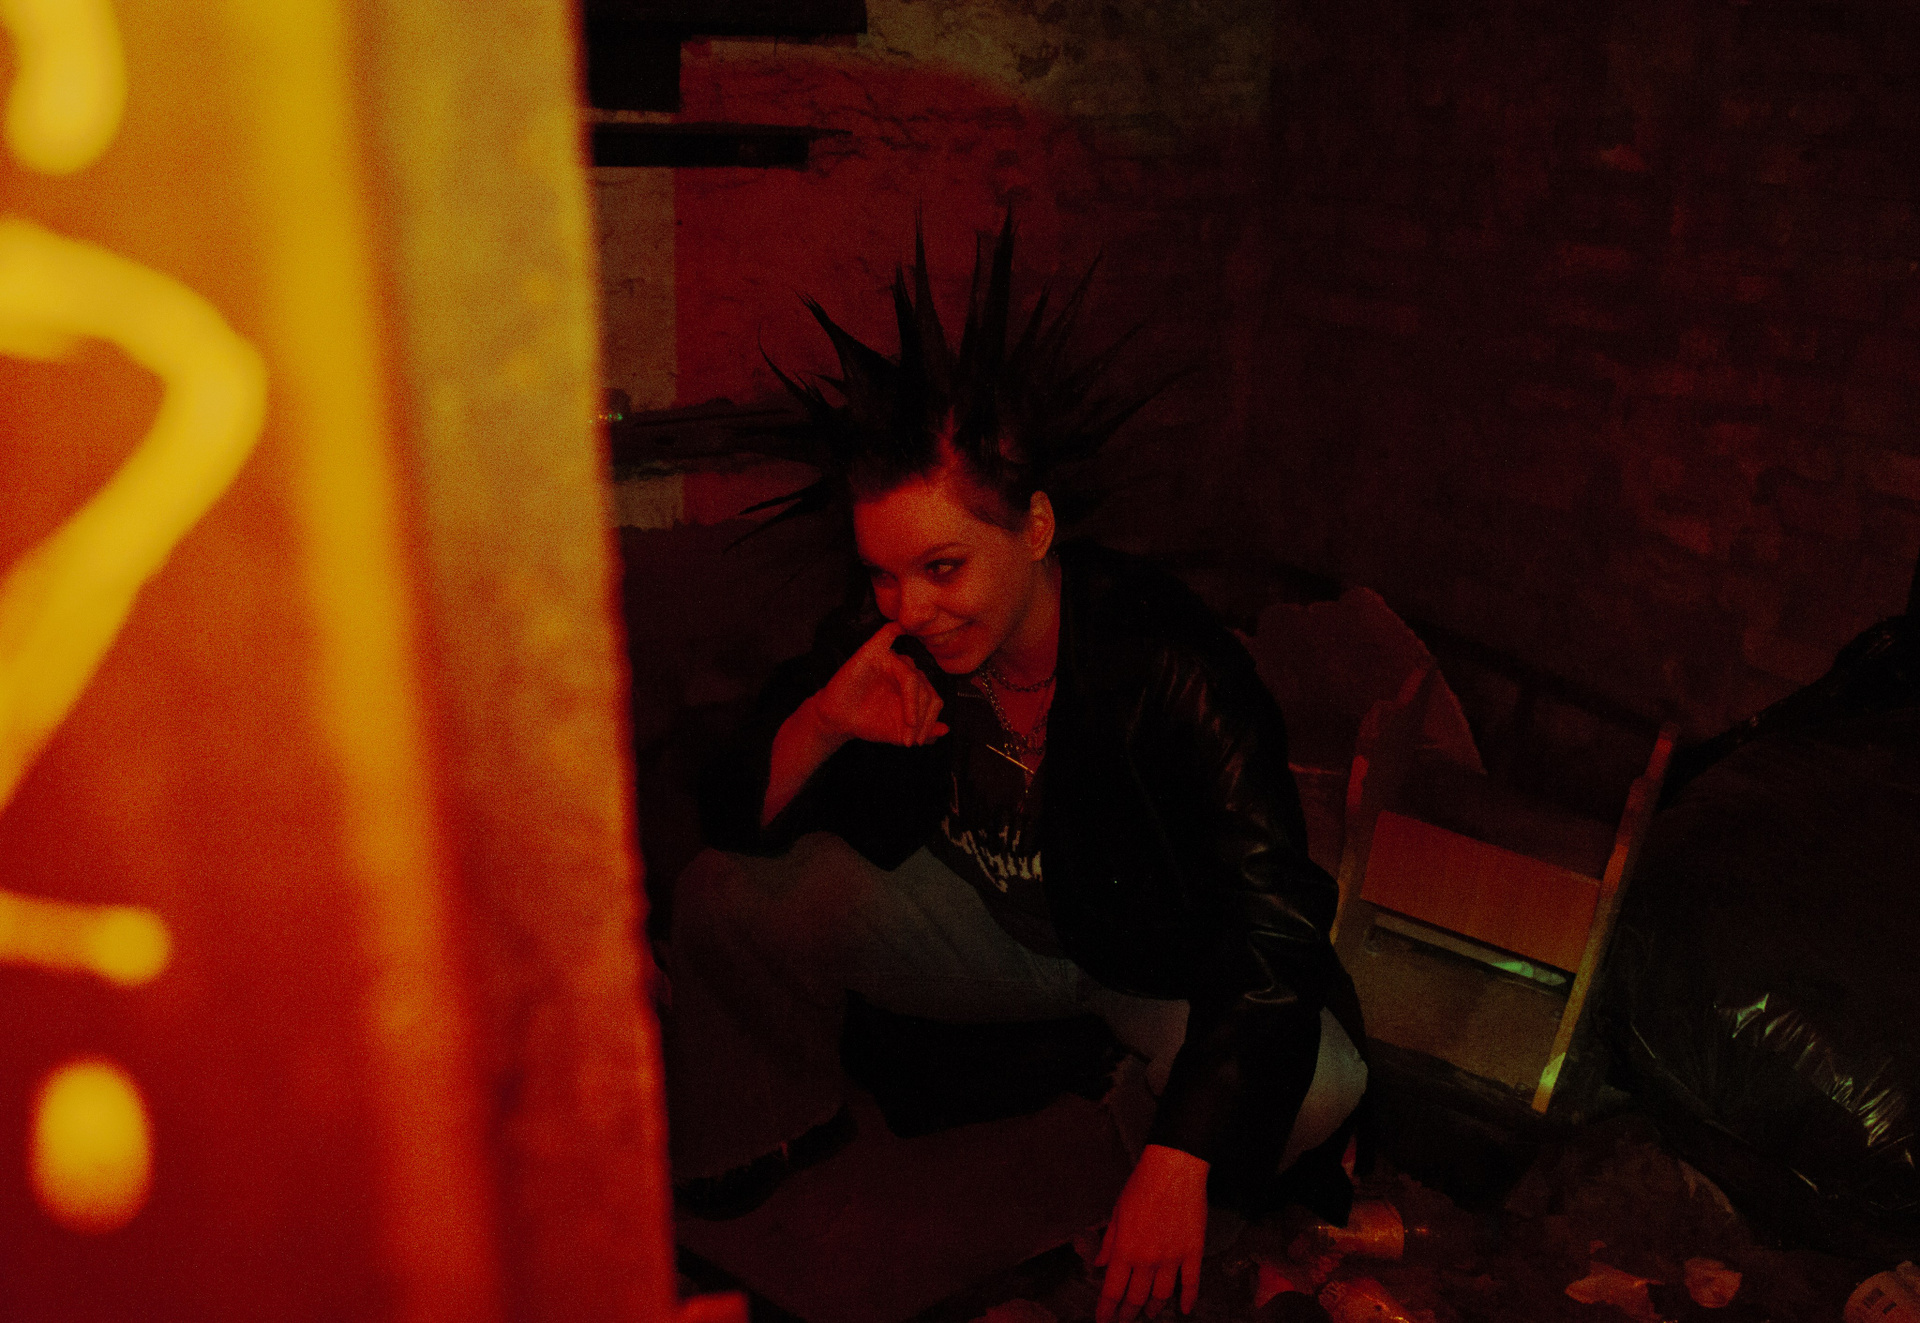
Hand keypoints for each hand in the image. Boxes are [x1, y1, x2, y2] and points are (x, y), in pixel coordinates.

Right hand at [814, 620, 947, 746]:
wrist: (839, 721)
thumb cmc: (869, 723)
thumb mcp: (900, 733)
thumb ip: (923, 731)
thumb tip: (945, 730)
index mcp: (917, 688)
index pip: (934, 700)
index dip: (929, 722)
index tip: (916, 741)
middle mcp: (907, 672)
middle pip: (926, 689)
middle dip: (921, 717)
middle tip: (909, 737)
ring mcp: (892, 661)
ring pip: (913, 677)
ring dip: (913, 703)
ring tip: (907, 724)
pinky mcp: (873, 653)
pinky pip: (887, 635)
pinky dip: (896, 629)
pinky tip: (903, 628)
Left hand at [1095, 1144, 1209, 1322]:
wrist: (1174, 1169)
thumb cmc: (1141, 1185)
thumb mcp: (1117, 1212)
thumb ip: (1109, 1242)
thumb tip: (1100, 1264)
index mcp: (1125, 1250)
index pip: (1112, 1290)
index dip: (1106, 1309)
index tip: (1103, 1320)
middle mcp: (1148, 1260)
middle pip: (1136, 1297)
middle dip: (1128, 1313)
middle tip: (1124, 1320)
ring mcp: (1173, 1258)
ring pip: (1162, 1294)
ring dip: (1154, 1307)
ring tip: (1149, 1314)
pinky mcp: (1193, 1252)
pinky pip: (1192, 1283)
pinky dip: (1188, 1299)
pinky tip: (1184, 1310)